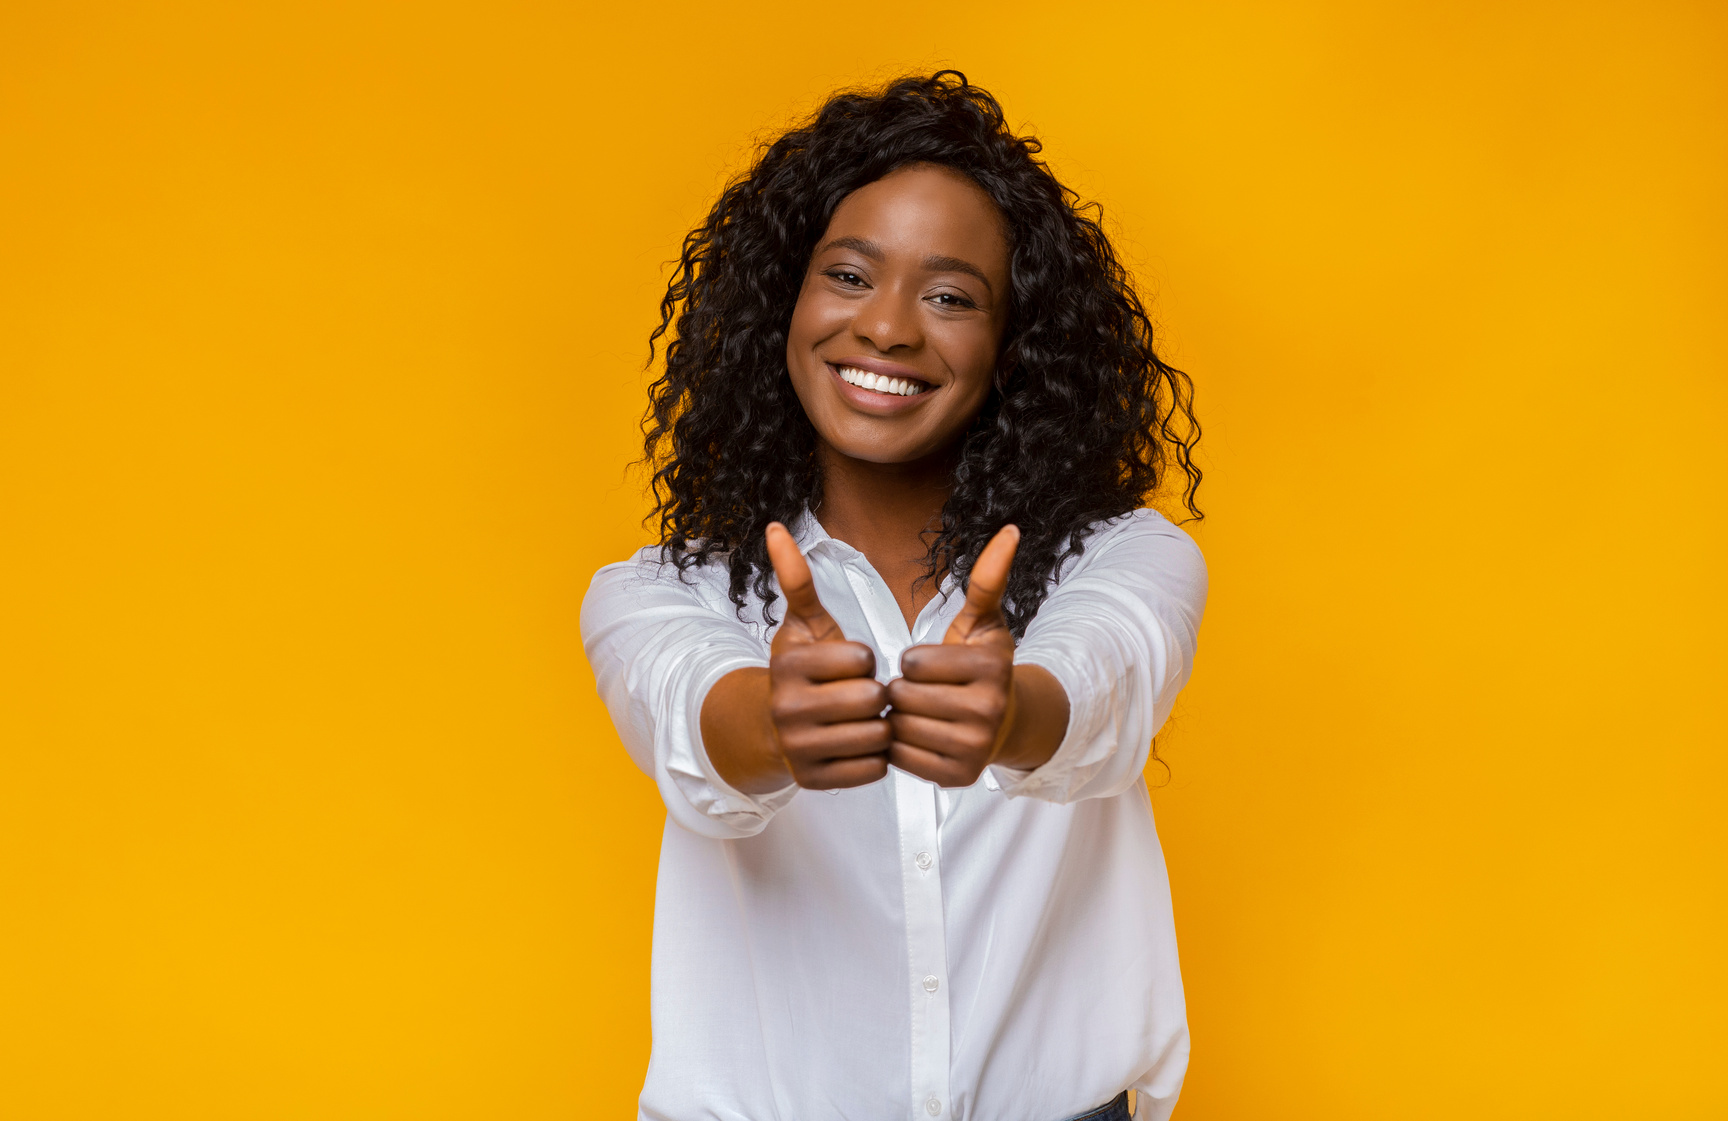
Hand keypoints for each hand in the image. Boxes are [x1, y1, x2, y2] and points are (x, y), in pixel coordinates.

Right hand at [763, 521, 891, 788]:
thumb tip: (776, 527)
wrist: (774, 728)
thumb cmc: (803, 670)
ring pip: (876, 736)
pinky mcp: (814, 781)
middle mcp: (788, 709)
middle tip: (860, 695)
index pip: (863, 659)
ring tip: (862, 719)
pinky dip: (875, 758)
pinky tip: (858, 744)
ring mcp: (799, 749)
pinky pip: (874, 769)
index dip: (866, 660)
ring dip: (879, 727)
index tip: (850, 665)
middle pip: (872, 700)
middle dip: (875, 696)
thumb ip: (797, 580)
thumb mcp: (804, 624)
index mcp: (790, 666)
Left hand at [886, 525, 1024, 786]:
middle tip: (920, 691)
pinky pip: (901, 758)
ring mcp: (974, 747)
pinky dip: (901, 747)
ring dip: (898, 719)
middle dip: (902, 691)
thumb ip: (987, 578)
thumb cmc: (983, 667)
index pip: (913, 662)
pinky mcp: (957, 776)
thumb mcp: (983, 621)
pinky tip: (920, 735)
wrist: (1005, 724)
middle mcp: (987, 710)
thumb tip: (1010, 530)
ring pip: (899, 728)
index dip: (912, 661)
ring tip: (919, 712)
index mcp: (990, 667)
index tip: (928, 664)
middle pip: (903, 697)